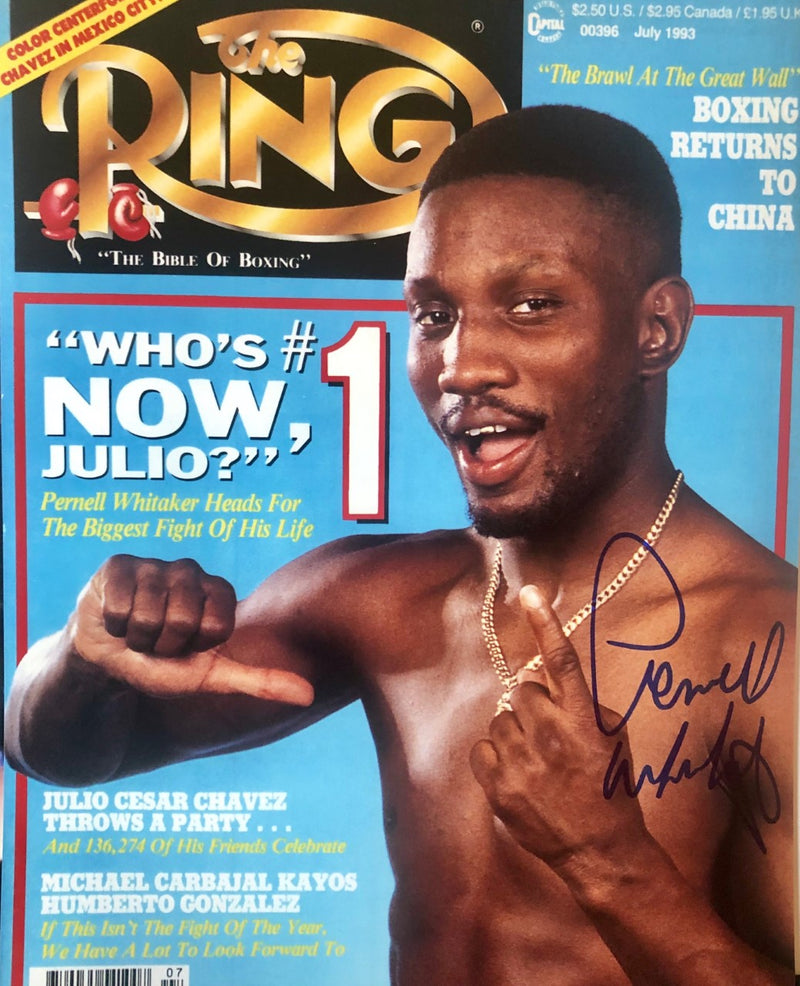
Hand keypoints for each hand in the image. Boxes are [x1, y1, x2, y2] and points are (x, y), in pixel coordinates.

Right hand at [69, 554, 313, 705]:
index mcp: (218, 591)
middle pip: (181, 620)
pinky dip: (115, 625)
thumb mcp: (211, 677)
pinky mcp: (119, 565)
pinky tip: (116, 620)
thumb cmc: (164, 664)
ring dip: (138, 638)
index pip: (216, 626)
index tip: (189, 647)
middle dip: (164, 645)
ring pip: (149, 615)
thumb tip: (309, 697)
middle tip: (158, 642)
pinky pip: (121, 604)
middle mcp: (190, 571)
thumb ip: (261, 682)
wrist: (109, 660)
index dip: (196, 648)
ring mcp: (155, 565)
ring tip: (137, 632)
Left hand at [470, 584, 645, 871]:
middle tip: (548, 735)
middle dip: (532, 707)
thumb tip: (545, 679)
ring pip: (500, 720)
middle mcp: (551, 735)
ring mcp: (522, 762)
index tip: (529, 592)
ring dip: (514, 733)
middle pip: (521, 691)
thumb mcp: (612, 738)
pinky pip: (481, 748)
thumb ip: (581, 702)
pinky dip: (494, 756)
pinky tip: (517, 774)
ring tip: (536, 761)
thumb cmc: (610, 789)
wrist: (601, 851)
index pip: (562, 661)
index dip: (545, 623)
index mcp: (584, 720)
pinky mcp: (498, 786)